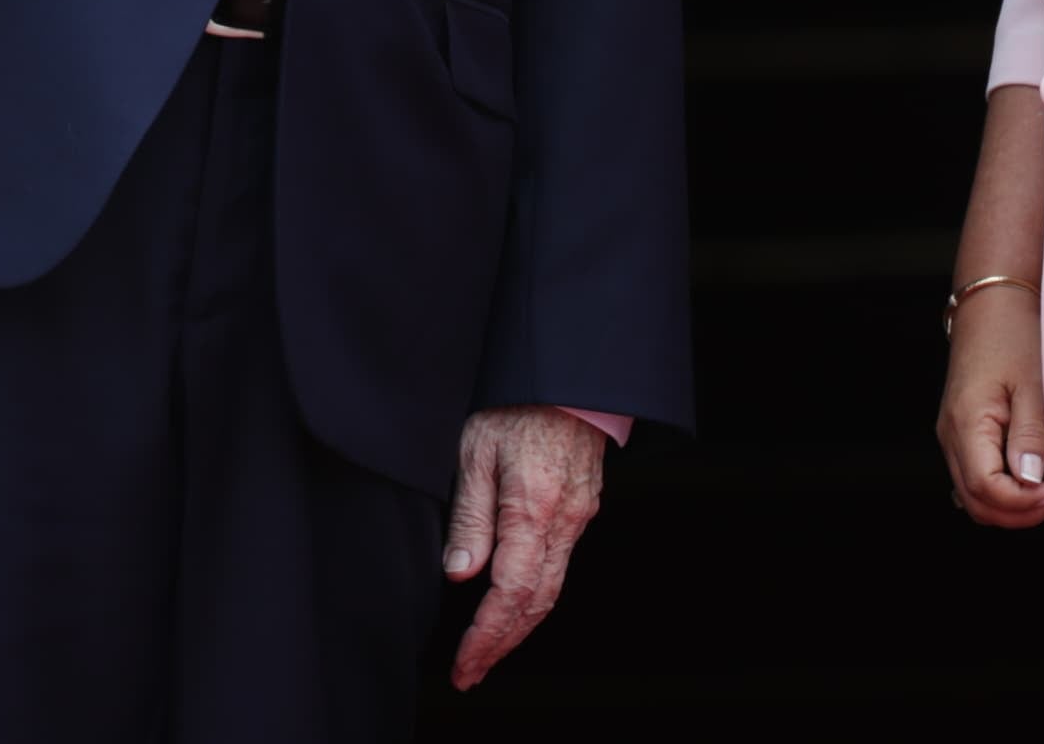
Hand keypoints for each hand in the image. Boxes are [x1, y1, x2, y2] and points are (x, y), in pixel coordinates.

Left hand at [442, 404, 605, 689]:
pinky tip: (516, 605)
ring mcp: (579, 515)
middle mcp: (564, 520)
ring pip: (552, 588)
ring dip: (520, 627)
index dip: (485, 636)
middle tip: (470, 672)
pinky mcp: (584, 506)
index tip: (464, 663)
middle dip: (502, 644)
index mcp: (533, 509)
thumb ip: (469, 516)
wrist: (567, 371)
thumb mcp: (474, 449)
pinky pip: (561, 565)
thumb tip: (459, 575)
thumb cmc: (516, 400)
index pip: (509, 594)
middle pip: (536, 603)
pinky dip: (536, 597)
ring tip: (488, 651)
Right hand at [935, 284, 1043, 528]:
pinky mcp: (959, 433)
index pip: (987, 488)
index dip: (1024, 503)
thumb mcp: (1033, 385)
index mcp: (966, 423)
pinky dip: (1000, 495)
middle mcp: (950, 435)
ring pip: (972, 498)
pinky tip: (1029, 485)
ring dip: (1011, 508)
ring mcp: (951, 435)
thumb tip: (1031, 482)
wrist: (991, 305)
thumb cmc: (1014, 336)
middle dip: (1020, 513)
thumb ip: (1030, 437)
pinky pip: (972, 481)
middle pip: (977, 503)